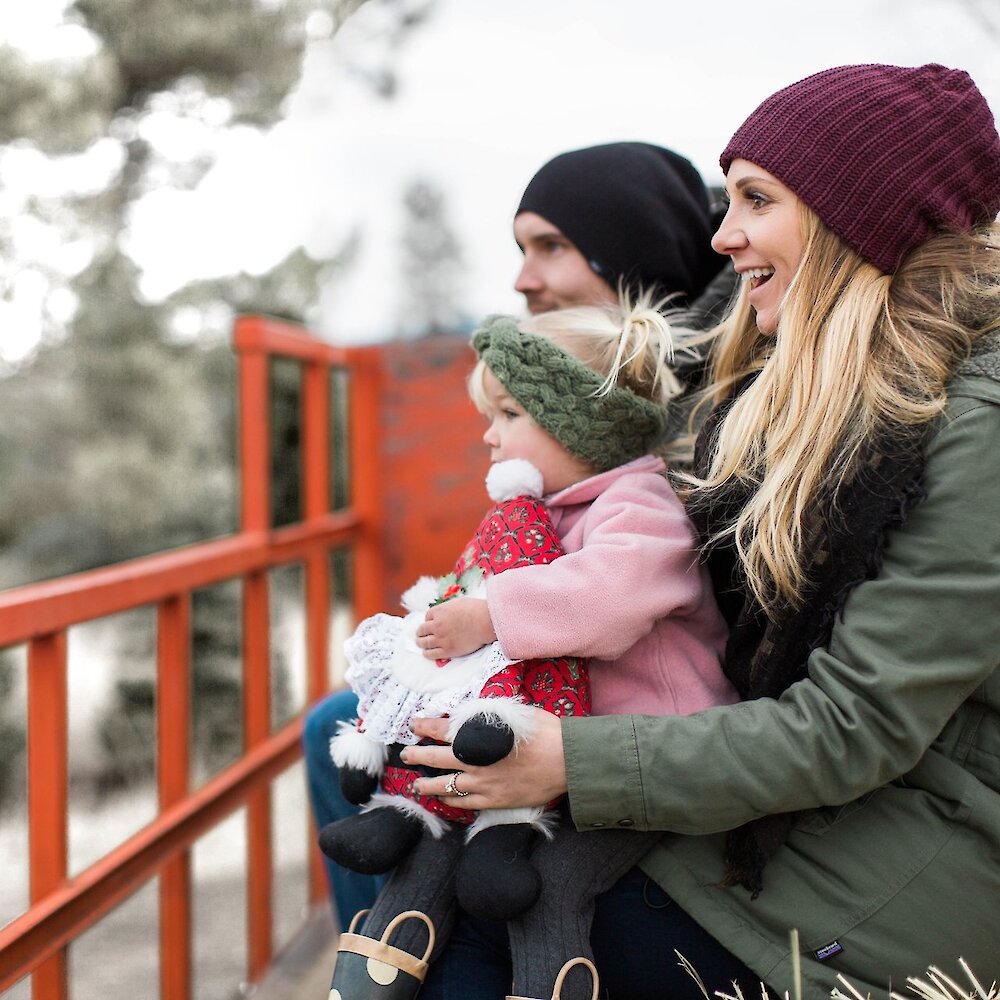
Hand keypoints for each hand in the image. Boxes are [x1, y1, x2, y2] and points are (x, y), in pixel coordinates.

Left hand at [404, 712, 566, 808]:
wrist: (565, 760)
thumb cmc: (544, 732)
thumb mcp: (514, 714)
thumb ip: (490, 716)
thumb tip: (475, 714)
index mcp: (478, 736)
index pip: (442, 729)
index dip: (425, 727)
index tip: (414, 725)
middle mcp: (475, 761)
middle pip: (436, 758)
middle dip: (417, 756)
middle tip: (406, 755)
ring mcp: (483, 784)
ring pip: (445, 786)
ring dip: (426, 785)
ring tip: (415, 785)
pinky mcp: (495, 800)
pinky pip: (465, 803)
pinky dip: (451, 800)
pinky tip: (445, 798)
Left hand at [415, 597, 496, 659]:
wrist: (485, 622)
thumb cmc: (476, 609)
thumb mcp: (459, 602)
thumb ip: (449, 608)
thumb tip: (447, 612)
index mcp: (439, 611)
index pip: (427, 616)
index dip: (428, 621)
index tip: (429, 624)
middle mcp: (437, 625)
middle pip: (422, 630)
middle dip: (420, 633)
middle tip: (419, 635)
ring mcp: (441, 638)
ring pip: (425, 643)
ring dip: (420, 643)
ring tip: (420, 644)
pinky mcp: (448, 650)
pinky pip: (432, 654)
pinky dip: (427, 654)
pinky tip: (426, 653)